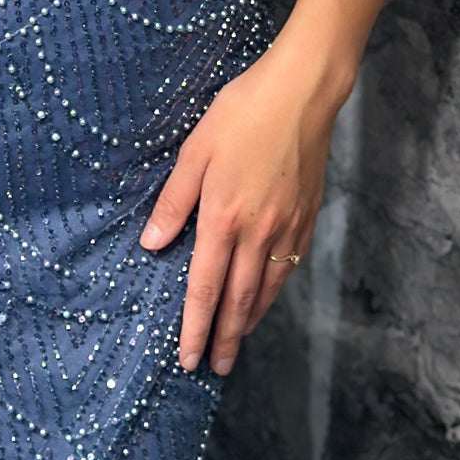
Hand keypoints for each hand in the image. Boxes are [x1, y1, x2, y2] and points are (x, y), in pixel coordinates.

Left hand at [137, 40, 349, 375]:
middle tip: (214, 367)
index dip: (194, 326)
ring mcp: (288, 226)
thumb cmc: (243, 112)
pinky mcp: (307, 215)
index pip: (205, 287)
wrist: (303, 92)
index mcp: (225, 217)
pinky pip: (289, 267)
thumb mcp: (196, 149)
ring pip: (268, 289)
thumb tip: (152, 244)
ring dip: (250, 322)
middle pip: (240, 300)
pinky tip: (267, 296)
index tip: (186, 357)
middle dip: (225, 338)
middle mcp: (259, 231)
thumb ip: (174, 201)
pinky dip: (275, 291)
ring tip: (236, 344)